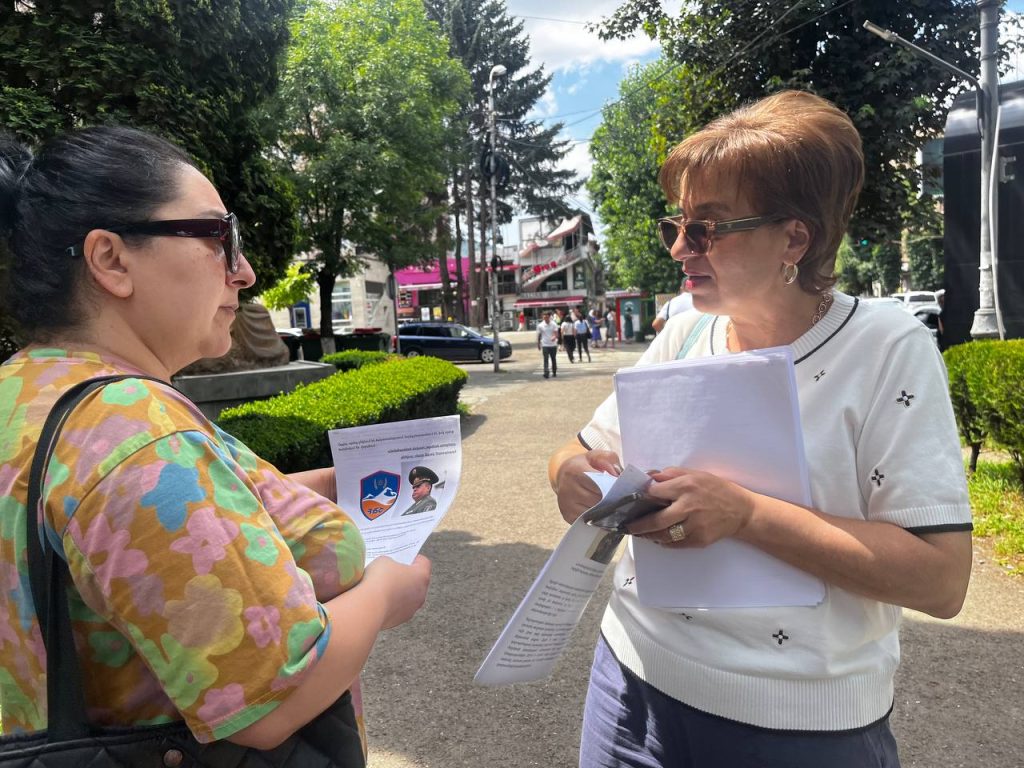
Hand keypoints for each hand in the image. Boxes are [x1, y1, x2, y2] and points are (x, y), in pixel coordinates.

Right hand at [363, 554, 430, 629]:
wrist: (368, 607)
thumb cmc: (379, 580)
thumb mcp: (383, 561)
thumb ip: (391, 563)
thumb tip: (390, 570)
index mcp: (421, 576)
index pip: (423, 562)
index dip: (413, 558)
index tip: (403, 558)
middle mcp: (421, 594)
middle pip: (416, 581)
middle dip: (405, 576)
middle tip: (391, 571)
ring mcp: (411, 610)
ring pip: (407, 597)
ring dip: (398, 592)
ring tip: (381, 587)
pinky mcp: (399, 621)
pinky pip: (397, 609)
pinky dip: (390, 604)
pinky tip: (377, 600)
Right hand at [554, 449, 621, 523]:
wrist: (563, 474)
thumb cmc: (584, 465)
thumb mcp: (596, 456)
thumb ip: (609, 460)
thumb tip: (617, 476)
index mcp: (575, 471)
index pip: (599, 484)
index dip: (613, 488)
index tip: (624, 490)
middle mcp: (567, 488)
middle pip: (597, 501)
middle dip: (611, 501)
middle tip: (623, 501)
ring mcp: (566, 504)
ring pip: (593, 514)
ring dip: (605, 513)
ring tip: (615, 508)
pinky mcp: (567, 515)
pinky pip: (588, 522)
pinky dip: (597, 520)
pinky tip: (604, 514)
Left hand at [626, 467, 754, 547]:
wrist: (742, 511)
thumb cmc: (717, 489)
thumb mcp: (696, 474)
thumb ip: (671, 474)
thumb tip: (650, 477)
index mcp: (686, 486)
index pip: (654, 492)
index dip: (640, 497)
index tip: (630, 501)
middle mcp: (688, 507)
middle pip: (655, 520)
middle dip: (637, 525)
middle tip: (626, 526)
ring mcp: (694, 526)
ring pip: (664, 535)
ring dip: (648, 536)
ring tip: (639, 533)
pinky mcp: (699, 540)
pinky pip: (676, 544)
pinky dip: (664, 542)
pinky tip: (658, 538)